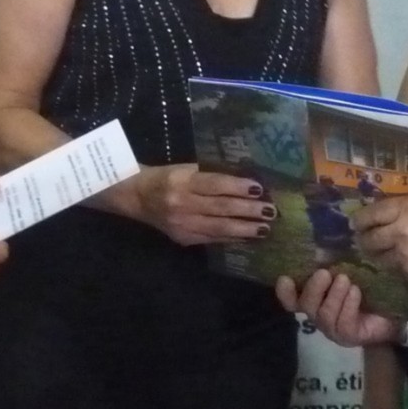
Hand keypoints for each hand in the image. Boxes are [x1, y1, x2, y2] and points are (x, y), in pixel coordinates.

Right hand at [127, 164, 273, 246]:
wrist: (137, 197)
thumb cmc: (165, 177)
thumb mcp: (184, 169)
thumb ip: (209, 174)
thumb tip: (244, 181)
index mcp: (182, 181)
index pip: (215, 185)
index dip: (237, 187)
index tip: (259, 188)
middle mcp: (182, 204)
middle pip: (221, 208)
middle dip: (248, 211)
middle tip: (270, 212)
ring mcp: (183, 225)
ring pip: (219, 228)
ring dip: (245, 229)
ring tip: (264, 228)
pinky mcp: (184, 239)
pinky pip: (212, 239)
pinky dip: (232, 238)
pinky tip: (248, 237)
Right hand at [275, 271, 402, 347]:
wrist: (396, 308)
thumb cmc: (370, 286)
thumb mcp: (351, 271)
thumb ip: (335, 263)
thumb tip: (324, 244)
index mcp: (316, 298)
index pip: (291, 300)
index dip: (285, 292)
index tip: (285, 277)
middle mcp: (319, 314)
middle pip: (304, 306)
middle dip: (313, 288)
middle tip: (325, 273)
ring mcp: (332, 328)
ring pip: (322, 315)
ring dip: (334, 295)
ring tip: (346, 280)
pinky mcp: (348, 337)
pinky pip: (342, 324)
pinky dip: (348, 305)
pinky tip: (356, 292)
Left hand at [353, 192, 407, 290]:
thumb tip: (403, 201)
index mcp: (406, 207)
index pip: (372, 213)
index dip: (360, 219)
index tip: (356, 222)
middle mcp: (399, 230)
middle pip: (370, 238)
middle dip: (364, 240)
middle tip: (363, 239)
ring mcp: (403, 254)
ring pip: (380, 257)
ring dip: (377, 255)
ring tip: (378, 254)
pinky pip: (395, 269)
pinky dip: (394, 267)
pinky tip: (399, 264)